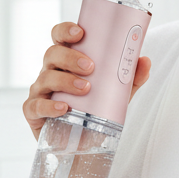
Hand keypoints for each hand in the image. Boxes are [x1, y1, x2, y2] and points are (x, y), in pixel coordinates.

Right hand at [22, 21, 150, 138]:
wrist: (81, 147)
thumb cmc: (93, 112)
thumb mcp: (115, 95)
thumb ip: (130, 79)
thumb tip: (145, 61)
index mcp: (66, 61)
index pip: (59, 38)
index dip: (65, 30)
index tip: (80, 32)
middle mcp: (50, 72)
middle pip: (52, 54)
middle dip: (70, 57)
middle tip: (91, 67)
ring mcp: (40, 92)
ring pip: (45, 77)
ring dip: (66, 80)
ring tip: (86, 88)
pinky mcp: (33, 113)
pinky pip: (35, 106)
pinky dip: (49, 106)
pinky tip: (64, 108)